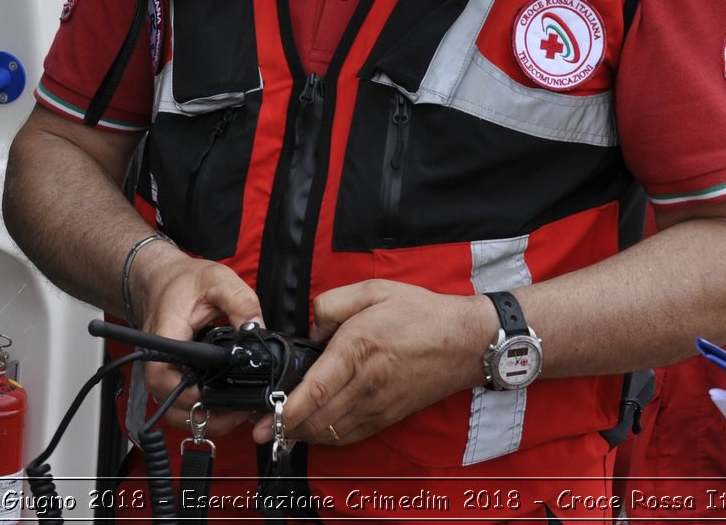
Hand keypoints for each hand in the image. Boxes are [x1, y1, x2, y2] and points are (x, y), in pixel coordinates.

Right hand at [130, 248, 262, 436]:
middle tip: (239, 410)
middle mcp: (158, 360)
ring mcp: (163, 372)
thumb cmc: (183, 281)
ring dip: (204, 417)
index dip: (187, 394)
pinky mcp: (171, 377)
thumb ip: (240, 302)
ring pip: (175, 412)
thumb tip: (258, 329)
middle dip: (205, 415)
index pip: (162, 376)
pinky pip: (181, 404)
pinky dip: (201, 410)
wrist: (162, 280)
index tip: (216, 396)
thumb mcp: (218, 280)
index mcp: (165, 336)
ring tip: (236, 411)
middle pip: (169, 405)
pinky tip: (225, 404)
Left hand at [250, 280, 490, 445]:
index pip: (315, 389)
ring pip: (332, 431)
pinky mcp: (389, 416)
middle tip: (261, 427)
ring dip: (304, 434)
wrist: (465, 342)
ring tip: (280, 431)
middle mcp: (367, 382)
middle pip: (318, 418)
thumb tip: (314, 330)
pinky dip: (328, 437)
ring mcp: (379, 404)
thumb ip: (333, 303)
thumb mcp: (373, 289)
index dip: (286, 409)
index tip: (265, 417)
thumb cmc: (421, 313)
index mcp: (359, 348)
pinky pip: (352, 434)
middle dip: (285, 426)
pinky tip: (314, 431)